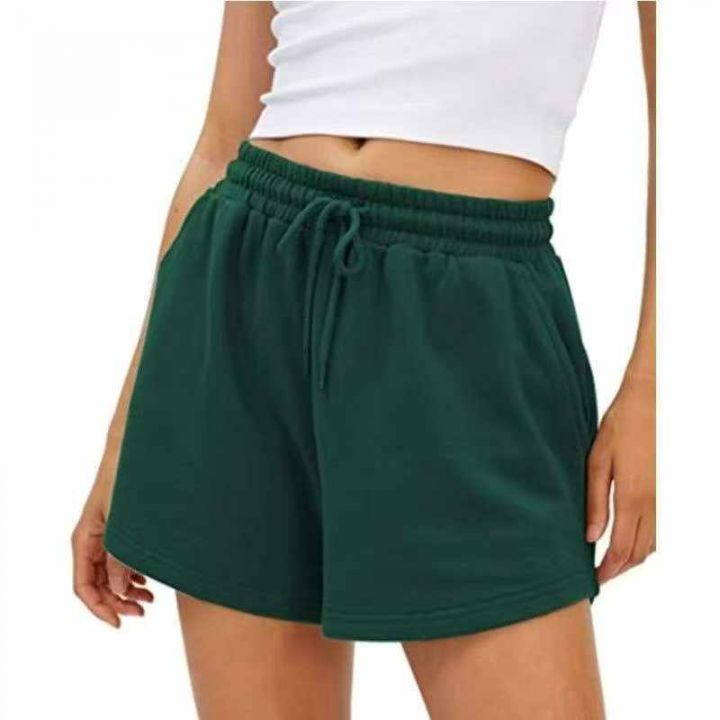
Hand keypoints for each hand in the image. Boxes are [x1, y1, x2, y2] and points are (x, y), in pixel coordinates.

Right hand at [72, 452, 153, 626]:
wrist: (136, 453)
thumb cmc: (129, 483)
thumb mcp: (123, 523)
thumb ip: (120, 557)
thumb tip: (118, 589)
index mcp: (85, 540)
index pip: (83, 587)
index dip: (100, 608)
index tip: (119, 623)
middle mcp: (91, 541)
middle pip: (97, 585)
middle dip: (118, 602)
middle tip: (143, 611)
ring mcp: (104, 535)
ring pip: (109, 574)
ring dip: (127, 590)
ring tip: (150, 598)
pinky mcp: (118, 530)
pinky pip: (119, 561)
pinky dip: (132, 574)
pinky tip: (148, 580)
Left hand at [586, 373, 655, 583]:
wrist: (652, 403)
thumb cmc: (620, 428)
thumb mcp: (597, 462)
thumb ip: (594, 501)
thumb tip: (589, 536)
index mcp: (633, 498)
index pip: (622, 550)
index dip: (608, 571)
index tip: (594, 580)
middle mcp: (655, 505)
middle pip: (640, 553)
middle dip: (620, 569)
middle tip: (599, 575)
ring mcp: (667, 499)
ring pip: (653, 544)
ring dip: (633, 557)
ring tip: (610, 560)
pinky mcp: (671, 492)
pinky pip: (661, 529)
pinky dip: (646, 542)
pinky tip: (629, 537)